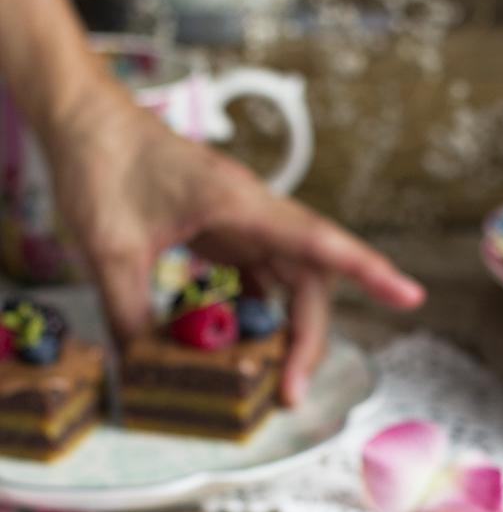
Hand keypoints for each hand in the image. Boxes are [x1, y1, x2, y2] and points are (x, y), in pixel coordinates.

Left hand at [47, 88, 423, 403]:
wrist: (83, 118)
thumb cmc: (99, 164)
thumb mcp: (107, 248)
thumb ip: (131, 313)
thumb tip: (147, 370)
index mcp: (238, 204)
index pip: (319, 241)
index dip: (369, 270)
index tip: (410, 296)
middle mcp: (253, 213)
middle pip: (309, 279)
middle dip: (309, 338)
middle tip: (289, 392)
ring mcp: (240, 222)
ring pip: (289, 282)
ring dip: (287, 331)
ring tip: (271, 379)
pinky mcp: (223, 231)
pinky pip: (258, 278)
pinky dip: (258, 314)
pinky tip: (242, 342)